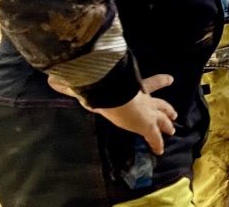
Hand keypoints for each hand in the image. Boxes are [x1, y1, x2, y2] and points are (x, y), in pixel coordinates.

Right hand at [49, 73, 176, 154]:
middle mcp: (142, 98)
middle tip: (175, 113)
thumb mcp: (89, 84)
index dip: (160, 80)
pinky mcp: (147, 126)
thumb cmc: (101, 84)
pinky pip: (154, 137)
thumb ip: (72, 84)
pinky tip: (160, 150)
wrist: (111, 92)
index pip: (148, 83)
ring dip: (167, 124)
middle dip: (167, 109)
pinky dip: (157, 144)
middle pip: (160, 103)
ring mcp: (147, 112)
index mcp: (131, 87)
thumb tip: (53, 81)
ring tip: (172, 129)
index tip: (171, 79)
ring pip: (162, 119)